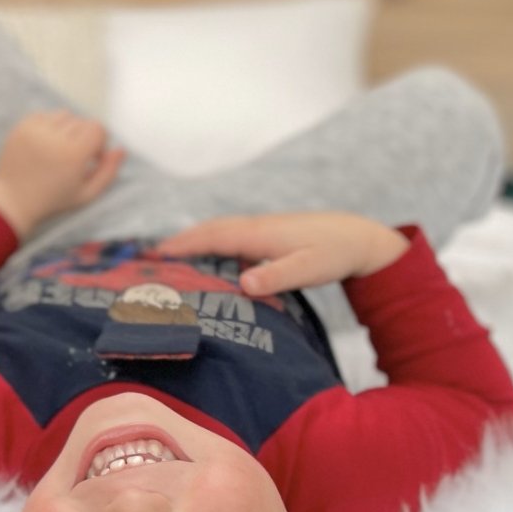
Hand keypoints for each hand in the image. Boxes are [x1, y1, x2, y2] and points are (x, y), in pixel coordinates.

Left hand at [0, 111, 125, 237]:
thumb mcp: (87, 194)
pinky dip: (49, 126)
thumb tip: (121, 149)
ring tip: (59, 149)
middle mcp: (55, 138)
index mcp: (73, 155)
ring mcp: (36, 131)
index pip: (98, 128)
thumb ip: (108, 172)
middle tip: (74, 157)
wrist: (13, 200)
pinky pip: (45, 115)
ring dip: (67, 129)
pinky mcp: (22, 127)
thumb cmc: (53, 200)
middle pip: (82, 121)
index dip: (100, 142)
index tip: (92, 157)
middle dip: (84, 137)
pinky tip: (45, 145)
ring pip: (65, 115)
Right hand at [153, 212, 410, 294]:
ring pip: (220, 232)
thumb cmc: (335, 253)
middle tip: (151, 257)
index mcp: (259, 235)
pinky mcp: (269, 236)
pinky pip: (230, 236)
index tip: (156, 255)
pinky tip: (210, 256)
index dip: (183, 245)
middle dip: (180, 241)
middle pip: (210, 231)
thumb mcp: (308, 269)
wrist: (360, 237)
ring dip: (194, 240)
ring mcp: (262, 230)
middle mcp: (256, 228)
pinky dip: (212, 243)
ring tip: (171, 256)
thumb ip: (277, 277)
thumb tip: (243, 284)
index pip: (212, 237)